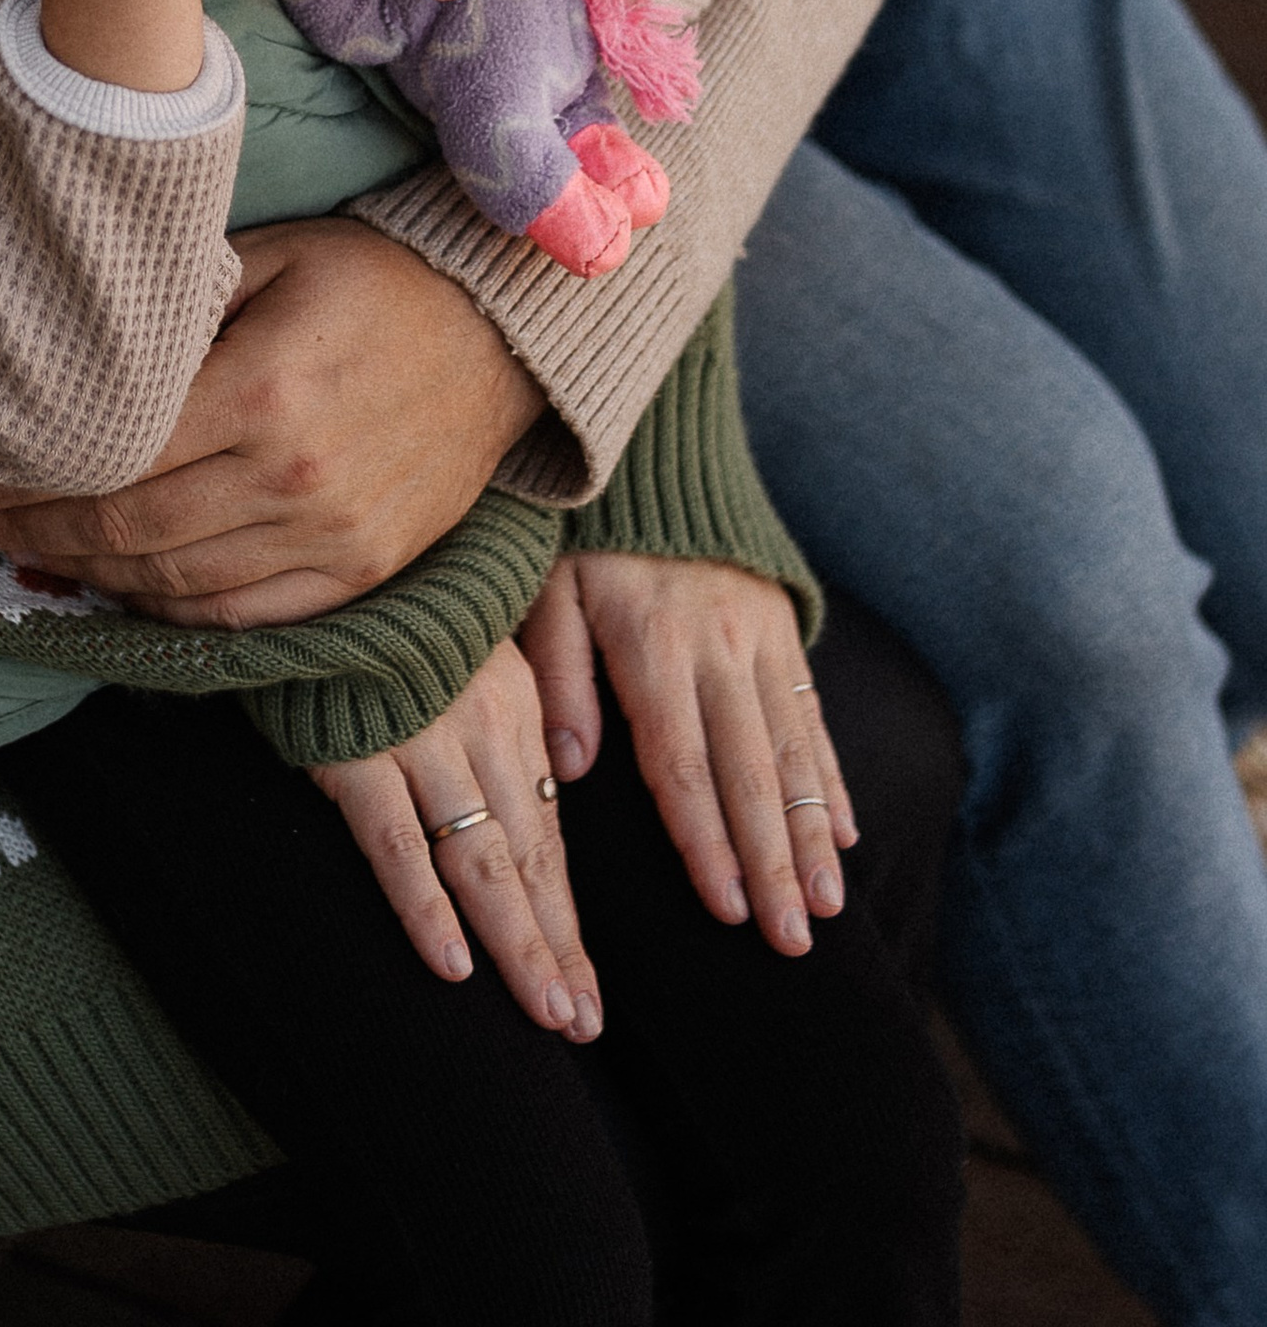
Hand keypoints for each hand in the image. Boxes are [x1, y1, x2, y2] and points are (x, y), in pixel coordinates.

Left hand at [0, 217, 544, 620]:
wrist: (504, 333)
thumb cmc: (375, 277)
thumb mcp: (271, 257)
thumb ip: (176, 308)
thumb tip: (74, 349)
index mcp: (262, 391)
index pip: (111, 462)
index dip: (23, 481)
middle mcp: (294, 479)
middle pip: (129, 535)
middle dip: (35, 534)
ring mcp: (333, 539)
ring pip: (177, 587)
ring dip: (90, 578)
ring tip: (32, 552)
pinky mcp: (361, 574)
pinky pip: (242, 616)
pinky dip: (169, 611)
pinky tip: (123, 583)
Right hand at [315, 638, 600, 1037]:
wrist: (322, 556)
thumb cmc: (392, 615)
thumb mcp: (467, 655)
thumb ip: (504, 726)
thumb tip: (547, 796)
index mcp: (513, 706)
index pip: (549, 834)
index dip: (567, 916)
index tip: (588, 990)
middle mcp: (479, 727)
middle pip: (528, 858)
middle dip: (557, 947)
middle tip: (582, 1023)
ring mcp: (420, 740)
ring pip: (480, 860)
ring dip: (515, 942)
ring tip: (546, 1009)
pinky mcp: (355, 751)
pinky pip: (397, 843)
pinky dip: (426, 907)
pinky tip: (452, 965)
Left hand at [520, 554, 856, 954]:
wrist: (658, 451)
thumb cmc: (585, 534)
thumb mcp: (548, 586)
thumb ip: (556, 672)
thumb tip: (569, 765)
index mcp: (653, 647)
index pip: (681, 764)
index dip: (704, 840)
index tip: (724, 909)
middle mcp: (718, 649)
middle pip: (749, 774)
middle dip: (772, 863)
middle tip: (793, 941)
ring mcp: (760, 641)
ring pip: (792, 754)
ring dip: (811, 836)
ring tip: (827, 906)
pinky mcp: (785, 632)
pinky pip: (813, 717)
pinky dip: (829, 780)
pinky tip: (844, 836)